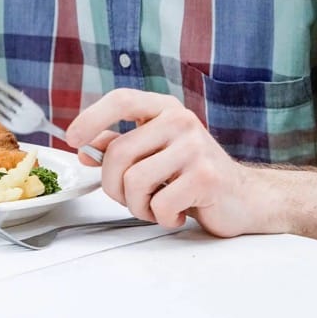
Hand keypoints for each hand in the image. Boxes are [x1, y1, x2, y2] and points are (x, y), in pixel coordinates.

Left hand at [65, 89, 257, 237]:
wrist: (244, 198)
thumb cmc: (194, 175)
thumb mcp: (156, 154)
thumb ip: (122, 147)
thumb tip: (86, 148)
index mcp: (165, 110)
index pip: (122, 100)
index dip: (92, 117)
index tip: (73, 138)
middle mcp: (180, 121)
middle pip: (118, 152)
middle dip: (114, 186)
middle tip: (130, 198)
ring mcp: (195, 147)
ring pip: (134, 181)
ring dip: (138, 206)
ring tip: (157, 206)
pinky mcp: (205, 176)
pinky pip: (160, 204)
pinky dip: (162, 218)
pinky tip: (178, 213)